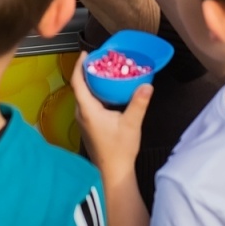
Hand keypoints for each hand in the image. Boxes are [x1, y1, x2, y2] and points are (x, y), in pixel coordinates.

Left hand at [70, 54, 151, 172]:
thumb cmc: (119, 150)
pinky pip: (88, 103)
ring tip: (104, 71)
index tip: (86, 54)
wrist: (113, 172)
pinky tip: (108, 91)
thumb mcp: (131, 124)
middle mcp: (81, 113)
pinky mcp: (89, 125)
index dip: (79, 66)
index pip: (77, 82)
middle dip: (87, 71)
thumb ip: (139, 103)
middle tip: (100, 59)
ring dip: (91, 82)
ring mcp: (84, 120)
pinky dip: (95, 93)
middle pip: (79, 87)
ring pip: (84, 95)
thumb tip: (147, 84)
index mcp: (87, 110)